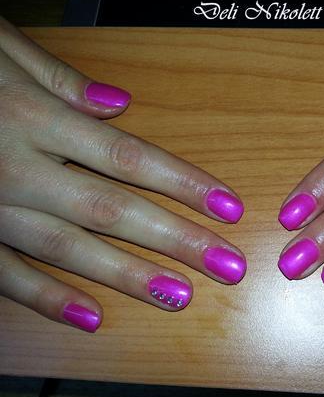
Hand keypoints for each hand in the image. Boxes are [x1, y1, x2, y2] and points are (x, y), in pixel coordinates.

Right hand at [0, 17, 245, 331]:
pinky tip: (90, 318)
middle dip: (175, 241)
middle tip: (227, 267)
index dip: (183, 183)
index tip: (229, 208)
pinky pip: (4, 273)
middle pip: (112, 211)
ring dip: (126, 277)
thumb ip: (58, 78)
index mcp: (30, 117)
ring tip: (178, 297)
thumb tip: (120, 105)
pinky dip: (45, 298)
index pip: (128, 157)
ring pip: (67, 249)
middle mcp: (15, 167)